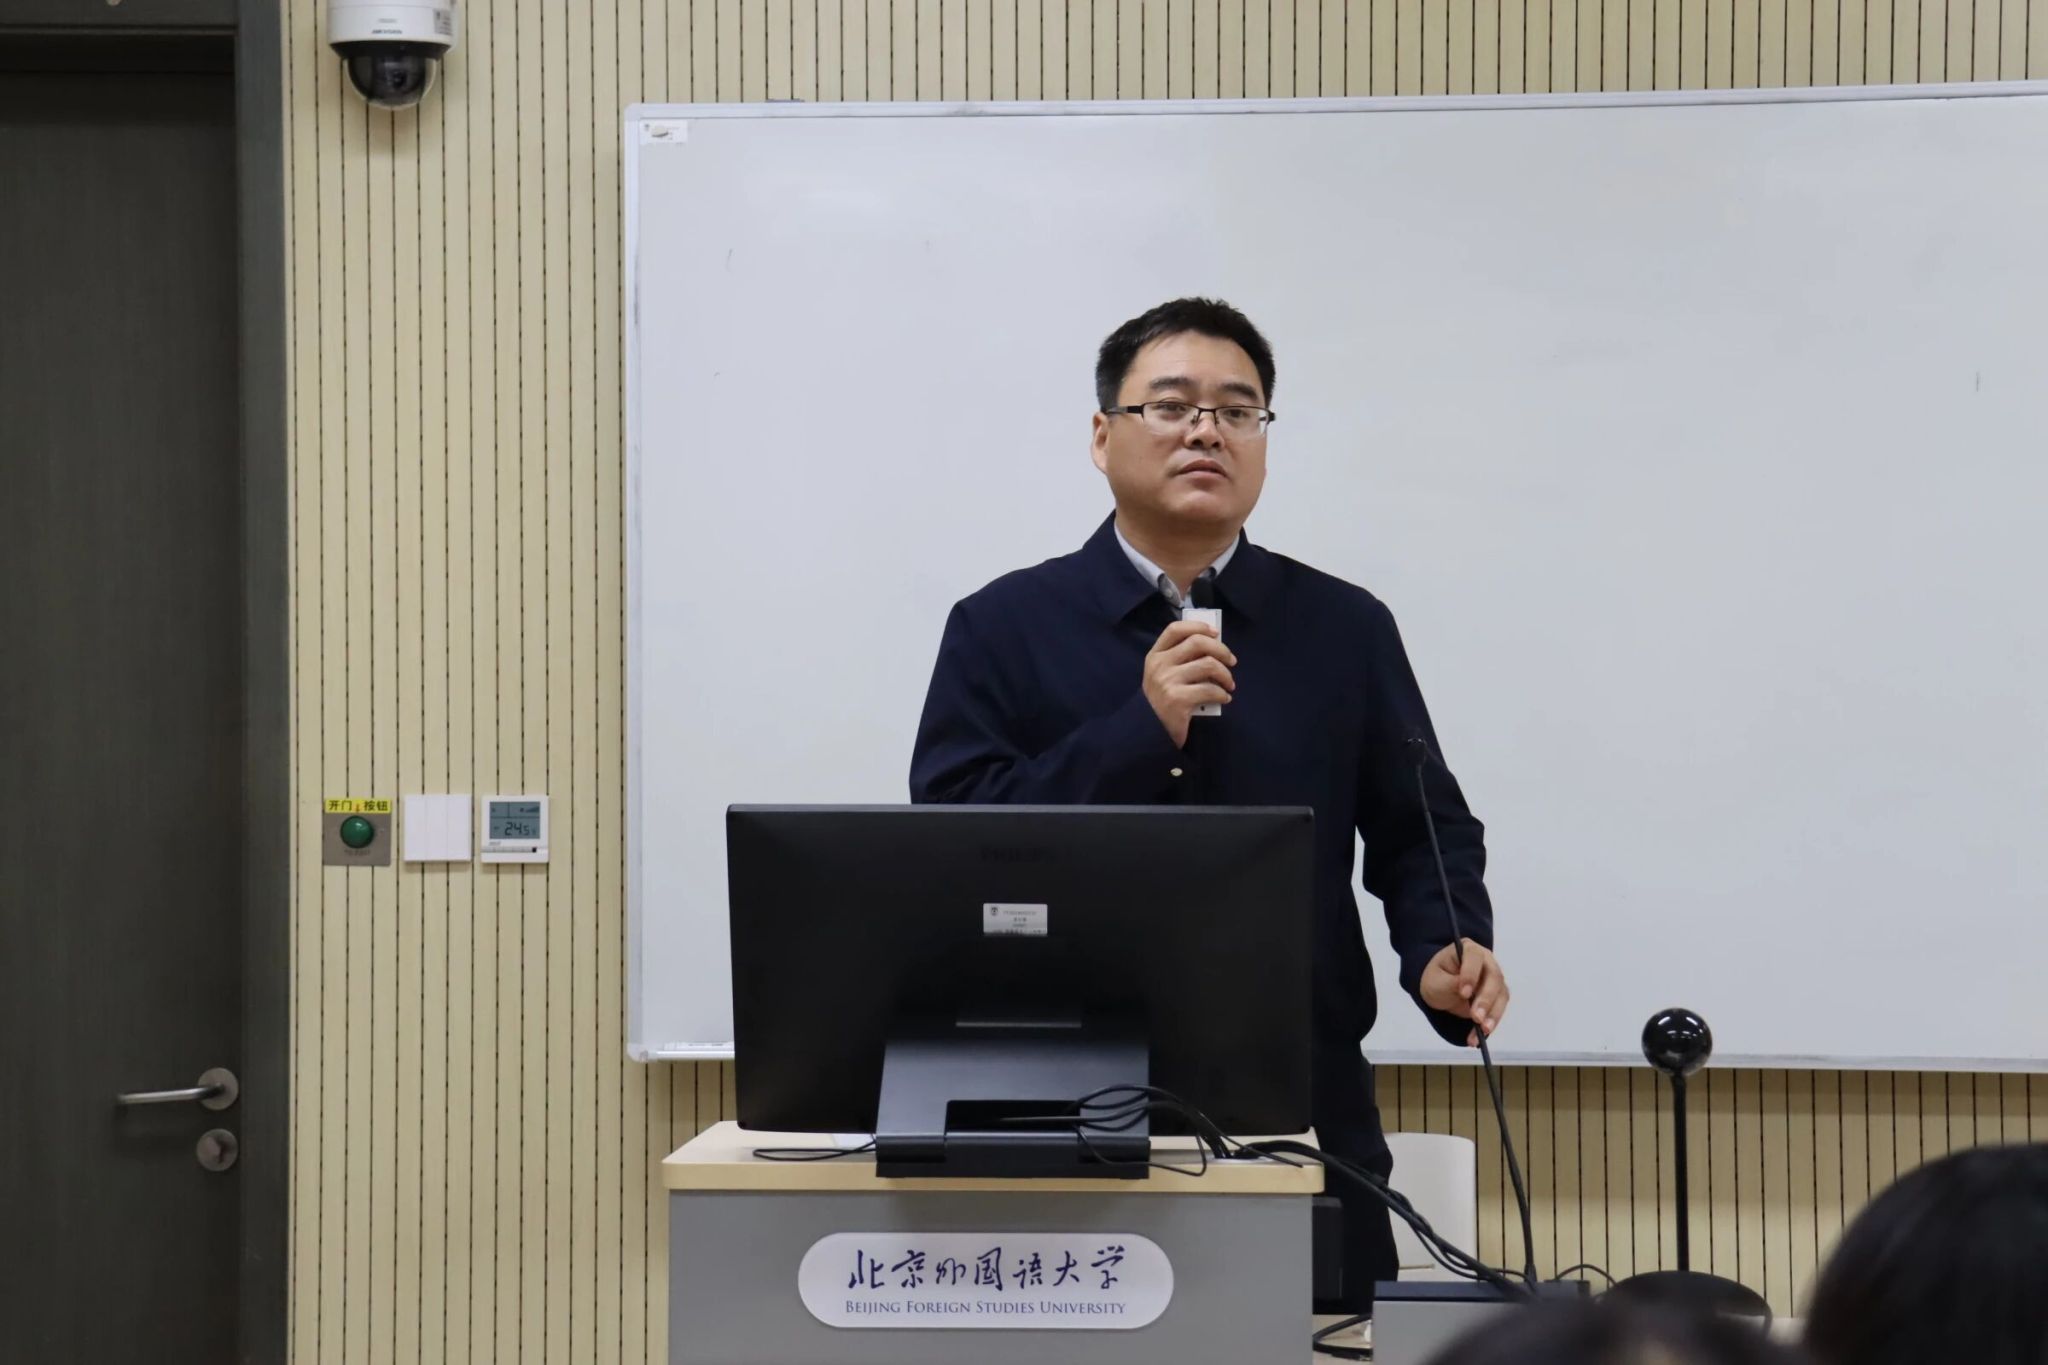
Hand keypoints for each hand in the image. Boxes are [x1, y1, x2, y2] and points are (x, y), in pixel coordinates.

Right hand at [1143, 619, 1235, 747]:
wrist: (1149, 731)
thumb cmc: (1162, 700)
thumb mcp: (1163, 675)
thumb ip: (1180, 659)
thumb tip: (1213, 645)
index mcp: (1155, 655)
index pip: (1175, 629)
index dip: (1199, 627)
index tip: (1216, 633)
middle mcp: (1159, 665)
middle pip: (1197, 642)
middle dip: (1221, 649)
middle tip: (1231, 661)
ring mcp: (1168, 682)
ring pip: (1208, 664)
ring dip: (1226, 674)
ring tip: (1229, 684)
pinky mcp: (1178, 700)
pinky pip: (1210, 690)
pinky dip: (1223, 694)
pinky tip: (1224, 699)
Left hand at [1419, 939, 1509, 1046]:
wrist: (1440, 988)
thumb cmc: (1436, 979)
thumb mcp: (1435, 981)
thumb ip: (1450, 984)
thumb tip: (1467, 992)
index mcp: (1468, 949)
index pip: (1474, 957)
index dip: (1471, 974)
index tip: (1463, 993)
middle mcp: (1486, 961)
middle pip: (1494, 978)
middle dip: (1486, 999)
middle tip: (1476, 1018)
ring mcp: (1494, 979)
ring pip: (1501, 995)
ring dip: (1493, 1014)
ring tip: (1483, 1030)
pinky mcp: (1498, 995)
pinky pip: (1498, 1009)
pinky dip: (1491, 1023)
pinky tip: (1479, 1036)